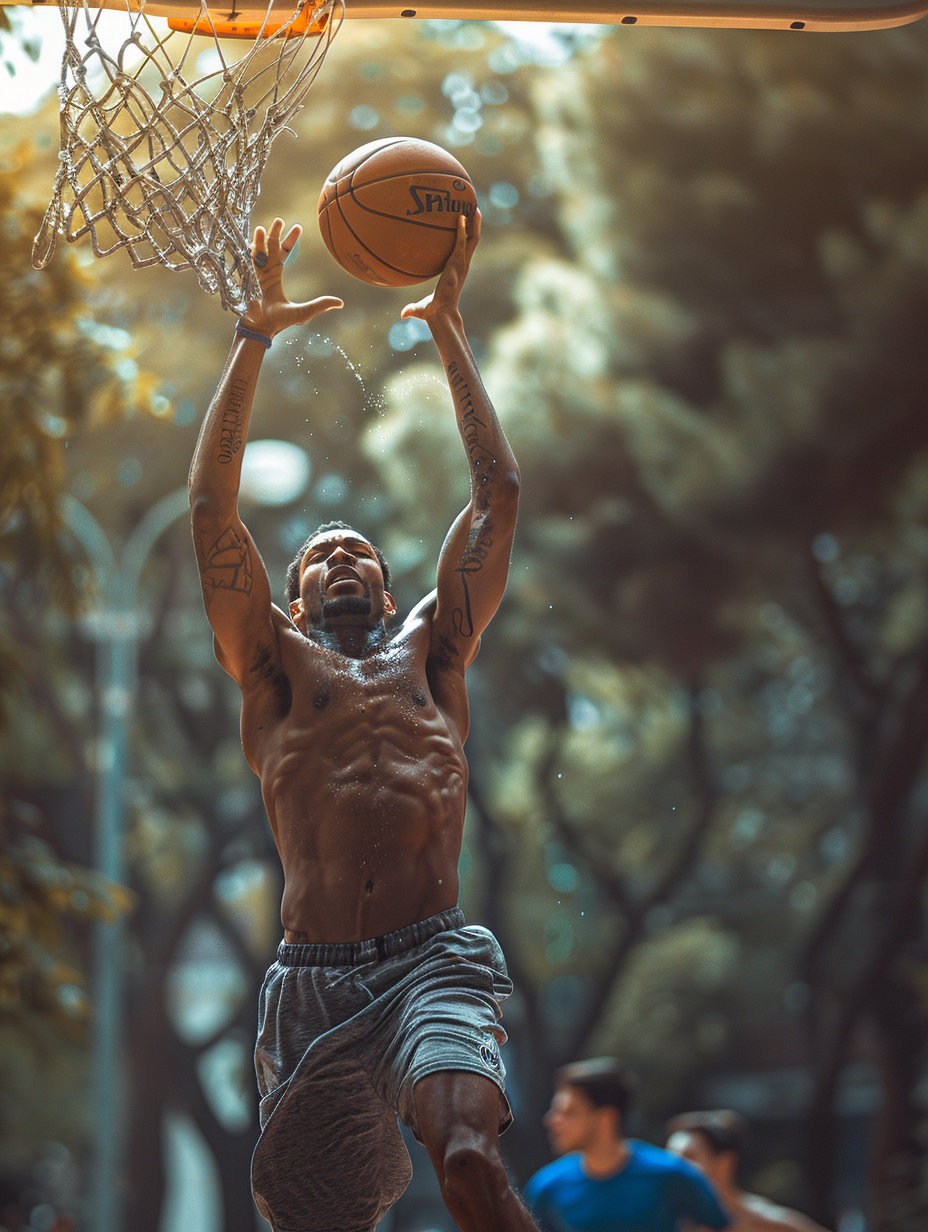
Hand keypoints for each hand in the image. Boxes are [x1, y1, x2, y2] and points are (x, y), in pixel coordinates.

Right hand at [242, 217, 342, 337]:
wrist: (260, 329)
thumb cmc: (279, 322)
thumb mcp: (303, 312)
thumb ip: (320, 305)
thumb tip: (341, 303)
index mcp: (276, 276)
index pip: (284, 252)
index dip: (290, 239)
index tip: (298, 226)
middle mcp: (265, 272)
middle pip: (270, 247)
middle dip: (274, 233)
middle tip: (280, 219)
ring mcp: (254, 274)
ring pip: (258, 251)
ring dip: (260, 239)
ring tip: (261, 228)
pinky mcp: (245, 278)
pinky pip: (247, 260)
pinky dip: (249, 250)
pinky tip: (252, 240)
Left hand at [400, 209, 480, 322]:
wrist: (439, 313)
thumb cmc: (433, 310)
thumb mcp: (422, 305)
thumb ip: (413, 307)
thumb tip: (402, 314)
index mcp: (457, 269)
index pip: (466, 248)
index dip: (468, 235)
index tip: (467, 221)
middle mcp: (462, 263)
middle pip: (473, 239)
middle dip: (475, 222)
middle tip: (473, 205)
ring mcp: (462, 263)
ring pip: (473, 238)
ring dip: (474, 221)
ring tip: (474, 205)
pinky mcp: (458, 263)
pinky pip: (463, 242)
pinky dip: (463, 228)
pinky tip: (462, 216)